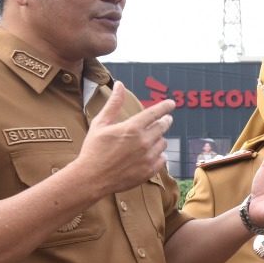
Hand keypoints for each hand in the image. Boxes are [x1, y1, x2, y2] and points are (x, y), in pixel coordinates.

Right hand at [73, 83, 176, 197]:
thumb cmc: (93, 149)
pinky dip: (158, 155)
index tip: (172, 103)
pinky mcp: (149, 171)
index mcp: (132, 128)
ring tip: (150, 139)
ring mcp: (148, 157)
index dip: (165, 107)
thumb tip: (120, 84)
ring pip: (163, 143)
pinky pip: (162, 159)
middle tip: (165, 120)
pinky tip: (151, 154)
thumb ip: (114, 103)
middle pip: (162, 127)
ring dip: (159, 139)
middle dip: (165, 121)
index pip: (155, 113)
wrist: (91, 178)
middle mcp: (143, 141)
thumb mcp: (100, 123)